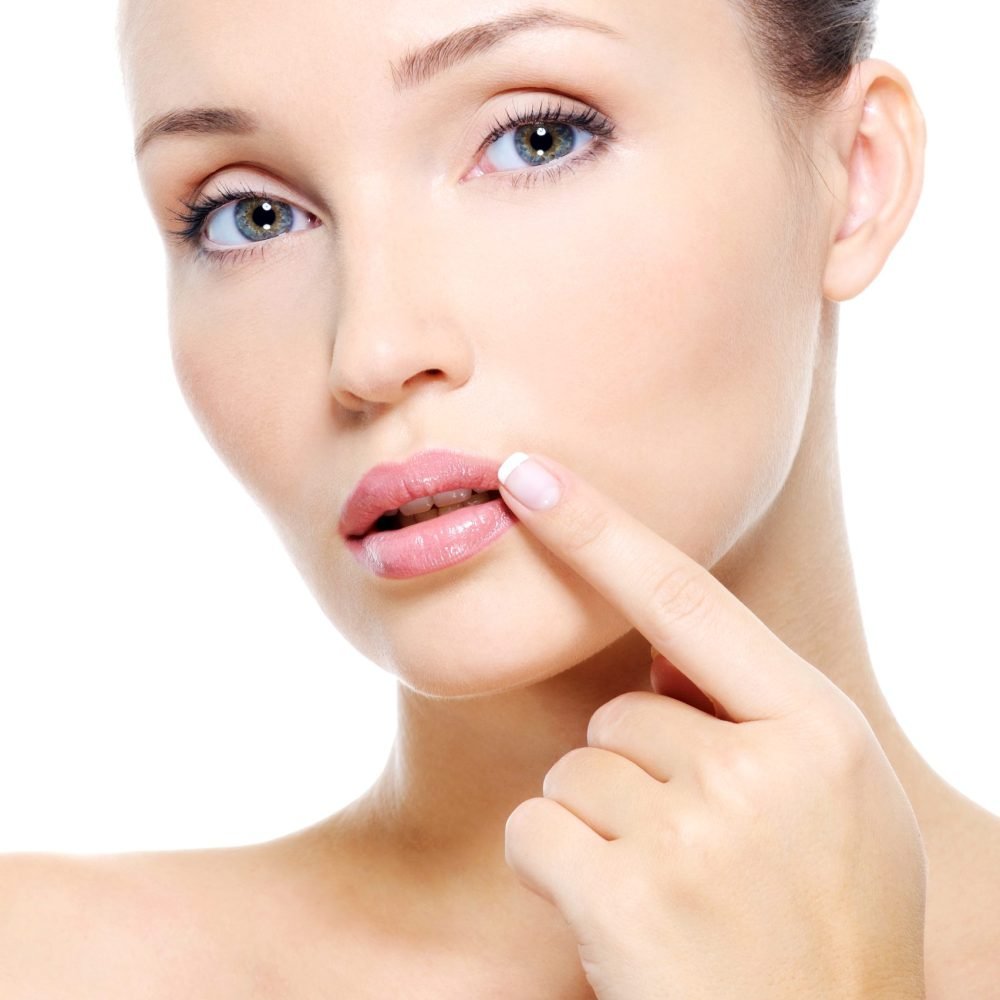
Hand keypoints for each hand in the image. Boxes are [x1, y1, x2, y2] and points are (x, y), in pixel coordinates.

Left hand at [497, 452, 926, 999]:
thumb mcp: (833, 801)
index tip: (529, 473)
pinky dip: (553, 869)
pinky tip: (615, 922)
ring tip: (671, 895)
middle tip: (695, 855)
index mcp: (819, 729)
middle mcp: (760, 769)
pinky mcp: (626, 899)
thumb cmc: (821, 921)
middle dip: (633, 774)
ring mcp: (694, 835)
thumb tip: (659, 646)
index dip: (599, 529)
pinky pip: (533, 830)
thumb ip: (759, 712)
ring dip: (598, 828)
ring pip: (571, 771)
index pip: (687, 599)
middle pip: (618, 714)